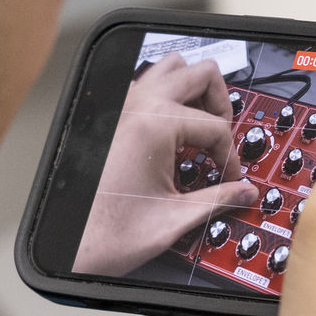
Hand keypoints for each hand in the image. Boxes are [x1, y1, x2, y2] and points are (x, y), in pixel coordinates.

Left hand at [74, 53, 259, 275]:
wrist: (70, 246)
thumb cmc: (107, 233)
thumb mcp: (175, 217)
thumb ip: (218, 199)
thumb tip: (245, 192)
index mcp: (154, 125)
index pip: (215, 125)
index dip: (229, 156)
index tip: (228, 178)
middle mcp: (136, 105)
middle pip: (201, 73)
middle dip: (221, 107)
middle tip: (222, 139)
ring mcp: (120, 106)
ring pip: (172, 68)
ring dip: (195, 91)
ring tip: (201, 125)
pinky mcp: (111, 116)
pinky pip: (147, 86)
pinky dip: (167, 98)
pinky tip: (172, 132)